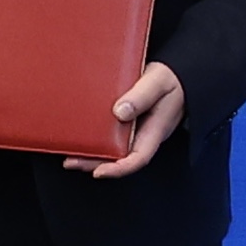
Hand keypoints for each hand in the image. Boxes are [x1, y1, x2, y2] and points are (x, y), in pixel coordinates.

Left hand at [67, 63, 184, 180]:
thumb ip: (142, 96)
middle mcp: (144, 135)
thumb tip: (119, 112)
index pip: (139, 157)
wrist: (176, 73)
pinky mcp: (128, 122)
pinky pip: (111, 136)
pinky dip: (96, 140)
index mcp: (155, 130)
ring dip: (92, 155)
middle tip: (71, 162)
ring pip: (113, 149)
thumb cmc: (171, 79)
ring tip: (70, 156)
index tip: (98, 172)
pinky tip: (80, 138)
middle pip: (120, 158)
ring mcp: (135, 130)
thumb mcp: (158, 82)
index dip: (119, 168)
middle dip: (95, 164)